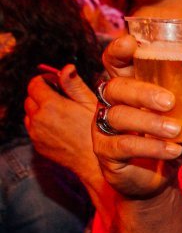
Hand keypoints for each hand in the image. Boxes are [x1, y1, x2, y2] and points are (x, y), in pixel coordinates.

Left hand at [24, 65, 100, 183]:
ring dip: (40, 111)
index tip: (57, 83)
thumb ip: (74, 85)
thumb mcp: (91, 104)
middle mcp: (38, 119)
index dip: (45, 80)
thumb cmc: (99, 134)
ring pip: (30, 114)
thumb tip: (66, 68)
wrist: (95, 164)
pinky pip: (33, 129)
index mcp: (51, 105)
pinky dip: (41, 125)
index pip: (34, 84)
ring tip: (61, 115)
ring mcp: (36, 134)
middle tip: (62, 99)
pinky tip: (60, 128)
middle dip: (42, 95)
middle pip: (30, 98)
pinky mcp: (37, 145)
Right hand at [94, 35, 181, 198]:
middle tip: (170, 101)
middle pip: (116, 87)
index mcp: (129, 86)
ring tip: (176, 130)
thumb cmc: (170, 138)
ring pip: (119, 116)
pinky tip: (173, 150)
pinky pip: (123, 145)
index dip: (118, 51)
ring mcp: (104, 126)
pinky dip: (150, 146)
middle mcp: (112, 103)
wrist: (159, 178)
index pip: (115, 62)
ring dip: (150, 122)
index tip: (130, 43)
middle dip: (142, 92)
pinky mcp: (105, 151)